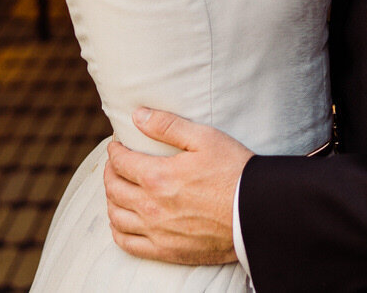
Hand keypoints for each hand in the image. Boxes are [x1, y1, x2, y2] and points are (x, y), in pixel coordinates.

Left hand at [103, 108, 254, 265]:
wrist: (256, 212)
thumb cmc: (234, 171)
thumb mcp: (205, 138)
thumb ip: (168, 125)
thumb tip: (137, 115)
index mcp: (157, 176)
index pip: (120, 161)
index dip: (115, 150)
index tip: (118, 144)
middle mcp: (150, 206)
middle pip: (114, 188)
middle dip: (110, 171)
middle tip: (117, 163)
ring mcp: (156, 231)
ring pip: (116, 216)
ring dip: (112, 199)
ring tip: (118, 189)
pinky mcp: (166, 250)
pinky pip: (128, 243)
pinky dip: (118, 230)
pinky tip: (122, 221)